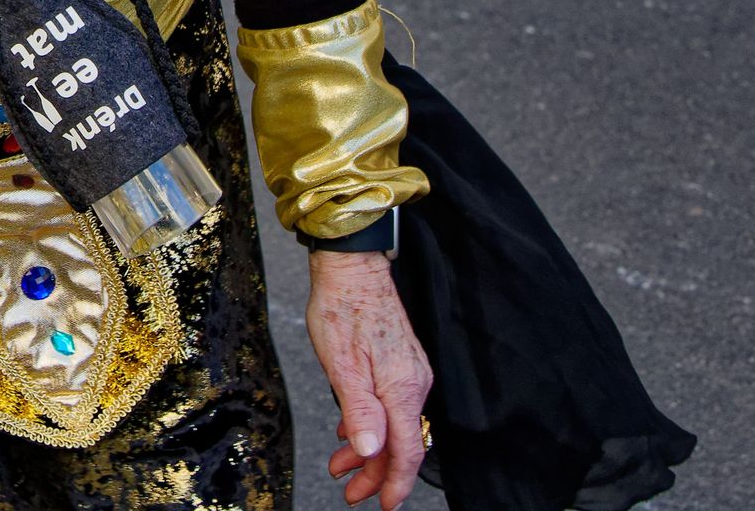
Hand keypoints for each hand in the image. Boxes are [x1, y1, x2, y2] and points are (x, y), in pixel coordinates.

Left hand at [306, 248, 430, 508]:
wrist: (352, 268)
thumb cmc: (342, 310)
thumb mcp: (342, 365)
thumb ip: (359, 411)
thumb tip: (372, 451)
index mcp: (402, 389)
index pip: (408, 450)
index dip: (396, 482)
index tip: (383, 504)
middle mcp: (414, 383)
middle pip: (401, 442)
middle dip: (375, 471)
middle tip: (349, 491)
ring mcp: (409, 372)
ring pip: (394, 424)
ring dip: (368, 449)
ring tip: (341, 464)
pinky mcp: (401, 362)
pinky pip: (391, 405)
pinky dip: (371, 424)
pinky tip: (351, 430)